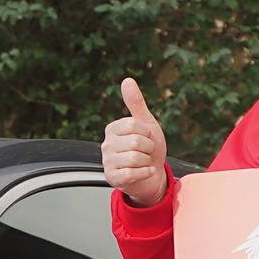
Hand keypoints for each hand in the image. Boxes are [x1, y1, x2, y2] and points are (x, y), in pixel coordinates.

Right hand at [104, 77, 170, 206]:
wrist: (152, 176)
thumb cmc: (148, 149)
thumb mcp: (146, 123)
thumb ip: (136, 103)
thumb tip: (127, 80)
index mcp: (112, 129)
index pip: (133, 125)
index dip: (146, 132)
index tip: (146, 138)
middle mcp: (107, 145)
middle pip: (135, 142)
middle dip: (148, 148)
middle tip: (146, 152)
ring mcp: (108, 162)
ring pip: (135, 158)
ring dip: (147, 161)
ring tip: (144, 162)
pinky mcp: (112, 178)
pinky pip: (132, 173)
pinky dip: (146, 172)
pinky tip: (145, 171)